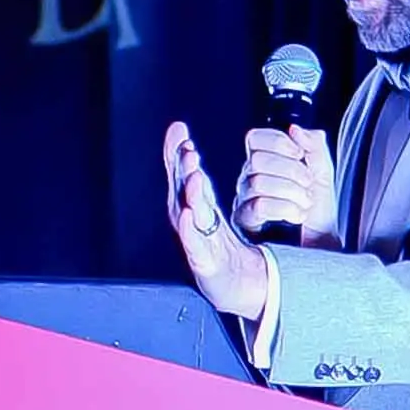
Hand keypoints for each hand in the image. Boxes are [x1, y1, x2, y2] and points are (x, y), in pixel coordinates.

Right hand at [161, 121, 270, 321]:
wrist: (232, 280)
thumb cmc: (214, 239)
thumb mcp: (203, 199)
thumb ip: (189, 168)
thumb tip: (178, 129)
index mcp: (190, 203)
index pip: (181, 173)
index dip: (178, 153)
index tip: (179, 133)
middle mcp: (188, 220)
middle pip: (182, 190)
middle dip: (183, 170)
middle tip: (188, 150)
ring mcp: (194, 240)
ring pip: (190, 214)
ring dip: (191, 195)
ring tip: (195, 176)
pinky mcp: (203, 260)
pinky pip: (194, 243)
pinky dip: (190, 230)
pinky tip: (189, 216)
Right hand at [233, 125, 339, 247]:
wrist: (321, 244)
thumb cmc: (318, 213)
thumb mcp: (323, 174)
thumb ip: (314, 147)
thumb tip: (296, 130)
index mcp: (265, 163)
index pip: (255, 139)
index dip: (278, 142)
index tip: (299, 154)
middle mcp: (249, 179)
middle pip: (257, 160)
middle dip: (290, 171)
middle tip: (307, 185)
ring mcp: (243, 200)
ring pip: (258, 182)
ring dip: (290, 192)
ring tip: (304, 202)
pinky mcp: (244, 223)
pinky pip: (258, 206)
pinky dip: (284, 208)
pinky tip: (296, 214)